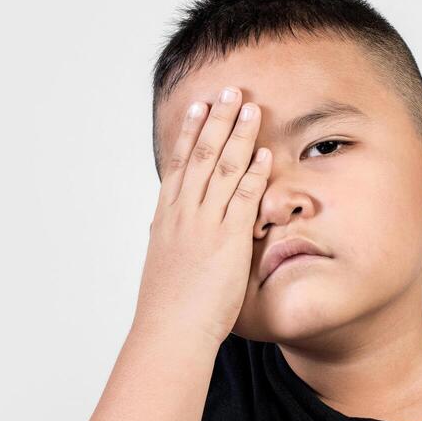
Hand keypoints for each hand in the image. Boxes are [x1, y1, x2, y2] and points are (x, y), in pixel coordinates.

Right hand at [134, 85, 271, 346]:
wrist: (170, 330)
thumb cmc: (167, 306)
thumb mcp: (161, 263)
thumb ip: (165, 240)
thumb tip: (158, 228)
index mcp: (167, 217)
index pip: (179, 163)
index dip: (190, 131)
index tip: (199, 106)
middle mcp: (183, 213)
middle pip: (201, 154)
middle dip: (217, 119)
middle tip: (229, 90)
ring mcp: (204, 224)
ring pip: (221, 168)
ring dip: (238, 134)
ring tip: (250, 107)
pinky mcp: (227, 240)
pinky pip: (242, 199)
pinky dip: (253, 173)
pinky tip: (263, 153)